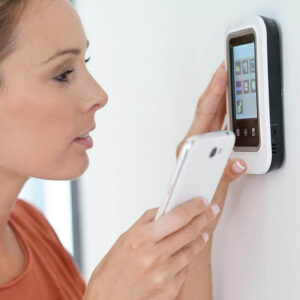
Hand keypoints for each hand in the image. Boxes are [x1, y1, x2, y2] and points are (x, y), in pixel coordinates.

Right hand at [83, 198, 220, 299]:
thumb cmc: (112, 270)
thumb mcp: (125, 238)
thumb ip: (147, 221)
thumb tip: (165, 209)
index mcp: (141, 239)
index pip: (177, 216)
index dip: (194, 206)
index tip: (202, 201)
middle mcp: (154, 256)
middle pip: (189, 231)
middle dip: (203, 218)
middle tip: (210, 212)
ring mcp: (164, 275)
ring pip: (191, 251)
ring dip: (199, 238)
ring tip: (202, 232)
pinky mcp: (169, 289)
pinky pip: (185, 269)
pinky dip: (187, 258)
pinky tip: (185, 253)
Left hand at [176, 61, 246, 235]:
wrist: (186, 215)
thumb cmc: (192, 203)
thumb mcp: (212, 191)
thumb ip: (225, 175)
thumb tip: (237, 161)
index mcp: (190, 148)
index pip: (205, 111)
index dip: (216, 90)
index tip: (223, 73)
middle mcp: (192, 144)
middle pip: (207, 108)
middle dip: (218, 85)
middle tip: (228, 67)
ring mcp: (198, 147)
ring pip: (211, 115)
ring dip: (222, 97)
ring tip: (230, 81)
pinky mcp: (205, 151)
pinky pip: (216, 126)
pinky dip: (225, 113)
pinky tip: (232, 107)